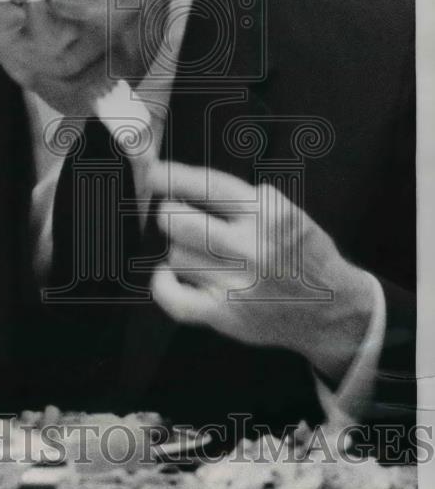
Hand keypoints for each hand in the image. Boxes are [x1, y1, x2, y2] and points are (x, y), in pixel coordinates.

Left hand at [148, 161, 378, 383]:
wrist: (334, 310)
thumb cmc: (304, 257)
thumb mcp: (288, 214)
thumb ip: (247, 200)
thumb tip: (186, 185)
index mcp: (268, 214)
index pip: (209, 186)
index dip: (174, 177)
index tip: (154, 174)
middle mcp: (252, 246)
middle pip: (178, 221)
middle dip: (170, 215)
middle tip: (175, 218)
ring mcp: (238, 283)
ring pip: (176, 256)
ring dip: (179, 252)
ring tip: (200, 255)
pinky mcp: (227, 315)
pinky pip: (174, 299)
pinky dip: (162, 285)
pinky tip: (166, 276)